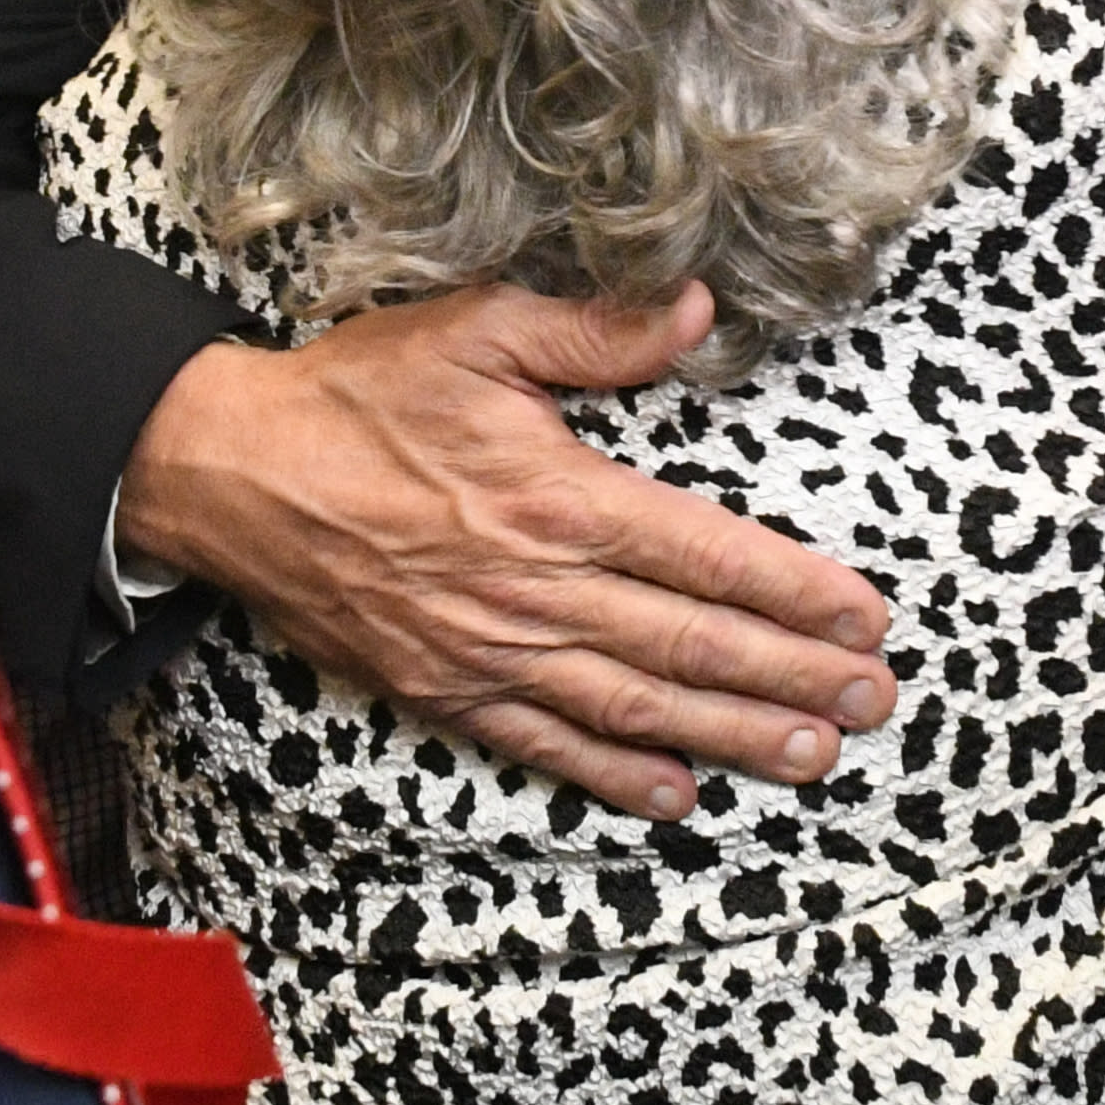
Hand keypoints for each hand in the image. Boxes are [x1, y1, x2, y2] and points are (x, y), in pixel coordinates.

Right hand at [114, 282, 897, 821]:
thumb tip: (697, 310)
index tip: (866, 617)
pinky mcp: (444, 688)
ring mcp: (489, 650)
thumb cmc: (356, 394)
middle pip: (691, 646)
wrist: (228, 472)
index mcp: (556, 495)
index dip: (796, 592)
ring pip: (636, 707)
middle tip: (875, 702)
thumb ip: (597, 330)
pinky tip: (680, 794)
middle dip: (794, 678)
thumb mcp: (477, 329)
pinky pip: (546, 743)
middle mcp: (533, 586)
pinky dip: (617, 775)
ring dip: (734, 735)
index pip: (707, 555)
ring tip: (814, 755)